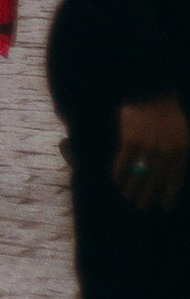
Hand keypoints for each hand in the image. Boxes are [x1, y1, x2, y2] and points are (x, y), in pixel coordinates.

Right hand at [114, 95, 189, 212]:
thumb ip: (178, 155)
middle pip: (156, 179)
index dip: (168, 194)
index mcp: (180, 150)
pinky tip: (117, 180)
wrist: (152, 92)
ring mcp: (147, 145)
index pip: (175, 179)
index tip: (163, 206)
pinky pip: (124, 161)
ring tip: (129, 197)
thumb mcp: (182, 135)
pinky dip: (119, 172)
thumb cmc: (169, 116)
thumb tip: (171, 177)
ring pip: (140, 173)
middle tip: (142, 206)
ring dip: (133, 188)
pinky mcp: (130, 139)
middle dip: (148, 195)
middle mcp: (164, 150)